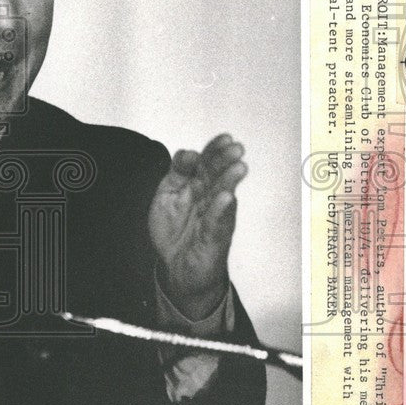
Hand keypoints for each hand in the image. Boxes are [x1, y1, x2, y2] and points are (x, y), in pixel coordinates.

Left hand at [148, 133, 246, 319]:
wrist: (176, 266)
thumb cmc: (175, 229)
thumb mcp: (166, 195)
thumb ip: (176, 173)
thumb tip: (187, 152)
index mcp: (196, 184)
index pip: (207, 162)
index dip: (215, 150)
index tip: (225, 138)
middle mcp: (208, 198)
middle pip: (217, 176)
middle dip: (226, 161)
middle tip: (236, 149)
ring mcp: (214, 216)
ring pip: (222, 196)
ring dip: (229, 182)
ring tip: (239, 167)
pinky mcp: (214, 237)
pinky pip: (217, 222)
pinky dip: (221, 210)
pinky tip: (226, 198)